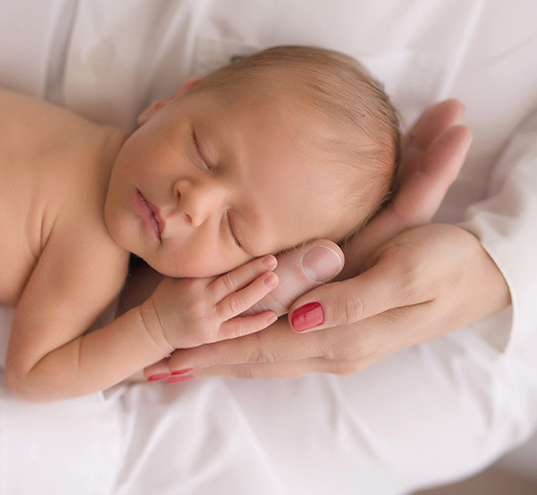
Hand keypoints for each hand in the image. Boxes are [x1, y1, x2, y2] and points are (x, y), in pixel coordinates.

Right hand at [139, 256, 279, 352]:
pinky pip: (237, 329)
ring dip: (257, 290)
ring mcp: (206, 318)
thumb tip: (222, 245)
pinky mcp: (211, 335)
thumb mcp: (177, 276)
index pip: (221, 267)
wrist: (152, 327)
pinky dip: (255, 322)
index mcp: (193, 280)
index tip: (258, 247)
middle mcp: (200, 298)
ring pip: (237, 303)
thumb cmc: (167, 297)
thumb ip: (199, 265)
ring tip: (274, 279)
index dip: (240, 258)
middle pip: (231, 282)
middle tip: (272, 259)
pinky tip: (271, 315)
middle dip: (253, 270)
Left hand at [165, 100, 501, 378]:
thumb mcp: (405, 274)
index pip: (258, 348)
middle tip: (152, 368)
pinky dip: (244, 351)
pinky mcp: (340, 331)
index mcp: (341, 335)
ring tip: (176, 364)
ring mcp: (335, 343)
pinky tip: (227, 349)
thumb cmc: (442, 265)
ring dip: (217, 360)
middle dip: (201, 363)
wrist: (481, 276)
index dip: (210, 352)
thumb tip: (300, 318)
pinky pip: (280, 348)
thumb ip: (352, 300)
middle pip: (251, 359)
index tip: (165, 357)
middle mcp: (332, 347)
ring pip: (262, 358)